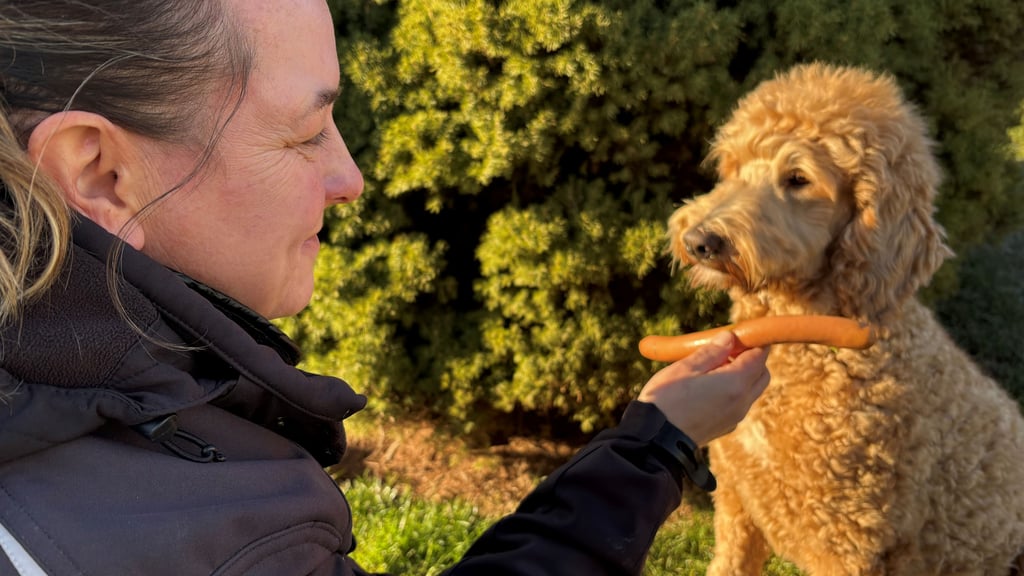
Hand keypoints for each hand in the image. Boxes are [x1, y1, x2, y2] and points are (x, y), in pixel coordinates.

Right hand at [638, 331, 768, 446]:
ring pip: (751, 390)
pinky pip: (739, 404)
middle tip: (724, 349)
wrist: (655, 440)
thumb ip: (712, 352)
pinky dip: (733, 391)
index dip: (752, 341)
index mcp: (735, 383)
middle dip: (751, 358)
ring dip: (741, 375)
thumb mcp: (686, 367)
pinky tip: (706, 388)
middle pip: (761, 374)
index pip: (759, 356)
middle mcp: (742, 402)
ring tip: (710, 368)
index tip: (738, 333)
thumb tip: (730, 337)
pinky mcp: (725, 427)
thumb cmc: (666, 399)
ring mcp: (735, 417)